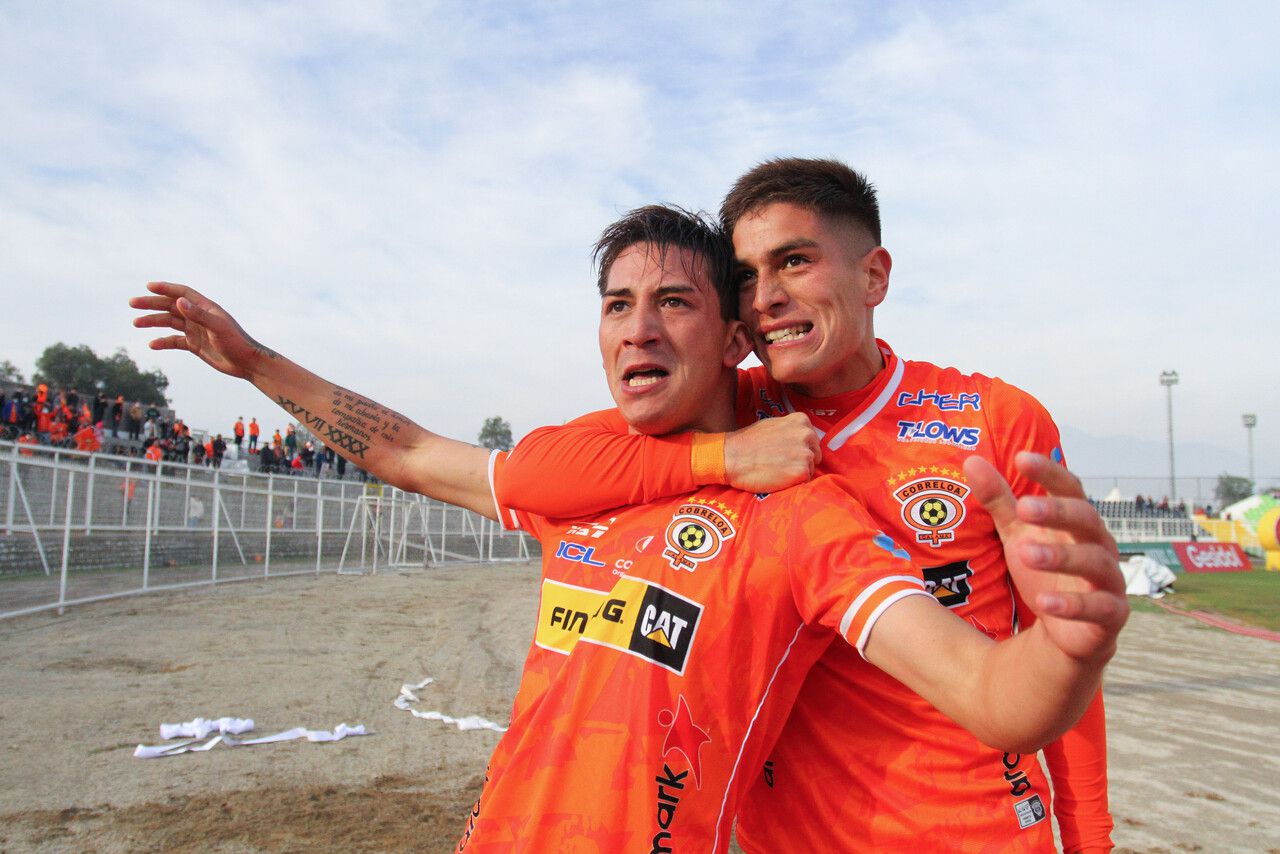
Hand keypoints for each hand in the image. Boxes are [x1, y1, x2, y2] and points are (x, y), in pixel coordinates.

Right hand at [130, 282, 275, 380]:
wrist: (247, 363)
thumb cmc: (236, 342)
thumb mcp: (217, 327)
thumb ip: (198, 315)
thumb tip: (178, 302)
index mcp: (206, 308)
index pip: (182, 293)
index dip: (166, 288)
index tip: (148, 287)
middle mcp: (199, 317)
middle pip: (171, 306)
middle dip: (152, 304)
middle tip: (133, 303)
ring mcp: (196, 330)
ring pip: (170, 323)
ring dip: (153, 321)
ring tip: (136, 322)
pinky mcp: (195, 345)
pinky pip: (175, 341)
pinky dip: (163, 342)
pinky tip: (152, 344)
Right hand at [723, 412, 820, 491]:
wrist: (732, 457)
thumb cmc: (748, 442)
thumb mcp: (772, 424)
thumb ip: (790, 429)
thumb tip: (801, 438)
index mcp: (801, 421)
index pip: (812, 440)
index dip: (800, 449)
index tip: (785, 452)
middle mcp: (807, 434)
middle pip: (815, 454)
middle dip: (802, 461)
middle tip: (781, 464)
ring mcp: (806, 453)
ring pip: (810, 469)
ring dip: (797, 473)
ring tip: (777, 470)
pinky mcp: (802, 471)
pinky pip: (805, 481)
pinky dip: (794, 483)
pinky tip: (778, 478)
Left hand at [964, 452, 1127, 664]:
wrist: (1065, 631)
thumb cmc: (1044, 572)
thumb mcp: (1017, 534)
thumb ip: (999, 500)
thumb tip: (971, 461)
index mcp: (1077, 521)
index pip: (1070, 488)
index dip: (1050, 473)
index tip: (1021, 459)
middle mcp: (1099, 545)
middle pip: (1087, 519)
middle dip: (1057, 512)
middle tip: (1024, 508)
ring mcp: (1109, 579)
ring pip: (1094, 561)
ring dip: (1061, 555)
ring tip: (1025, 552)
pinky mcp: (1111, 614)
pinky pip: (1098, 608)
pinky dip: (1072, 605)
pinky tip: (1043, 602)